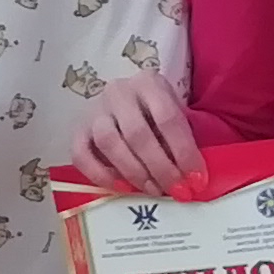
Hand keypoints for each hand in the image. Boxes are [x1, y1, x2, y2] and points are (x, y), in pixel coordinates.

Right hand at [73, 69, 207, 194]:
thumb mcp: (177, 116)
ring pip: (109, 142)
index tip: (196, 180)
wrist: (130, 103)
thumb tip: (193, 178)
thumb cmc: (159, 115)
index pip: (168, 118)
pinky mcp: (77, 130)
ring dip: (134, 172)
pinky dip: (100, 175)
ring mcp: (94, 110)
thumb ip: (183, 140)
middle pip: (137, 133)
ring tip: (153, 190)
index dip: (184, 152)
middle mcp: (118, 92)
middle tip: (176, 190)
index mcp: (149, 83)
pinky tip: (122, 188)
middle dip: (160, 167)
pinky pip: (81, 155)